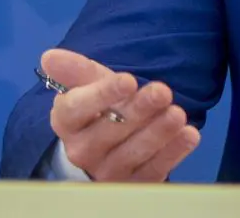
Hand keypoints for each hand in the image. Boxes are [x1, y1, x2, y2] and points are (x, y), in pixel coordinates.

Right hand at [42, 48, 200, 181]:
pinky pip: (152, 171)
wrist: (107, 146)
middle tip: (162, 92)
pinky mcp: (132, 185)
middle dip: (138, 110)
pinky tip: (190, 135)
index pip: (77, 108)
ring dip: (157, 133)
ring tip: (178, 114)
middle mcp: (81, 150)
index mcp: (67, 121)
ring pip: (132, 154)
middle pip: (109, 131)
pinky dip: (173, 153)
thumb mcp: (91, 85)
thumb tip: (49, 56)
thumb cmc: (100, 108)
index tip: (128, 80)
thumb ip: (76, 70)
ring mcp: (106, 171)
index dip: (102, 94)